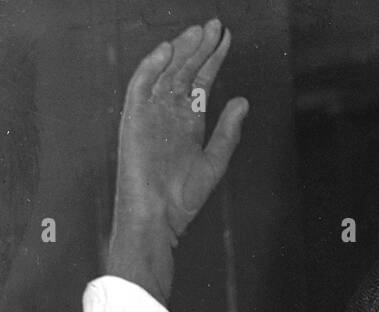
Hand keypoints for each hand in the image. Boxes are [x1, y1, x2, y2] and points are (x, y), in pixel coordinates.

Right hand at [108, 20, 246, 298]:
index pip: (200, 82)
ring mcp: (150, 115)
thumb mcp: (214, 162)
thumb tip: (243, 101)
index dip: (213, 60)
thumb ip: (228, 132)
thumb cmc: (183, 197)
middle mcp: (168, 114)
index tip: (226, 39)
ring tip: (198, 32)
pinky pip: (141, 87)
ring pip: (165, 74)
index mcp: (187, 123)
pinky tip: (168, 51)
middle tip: (216, 25)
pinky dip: (152, 67)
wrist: (158, 217)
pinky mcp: (133, 120)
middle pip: (184, 72)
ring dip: (180, 52)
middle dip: (199, 49)